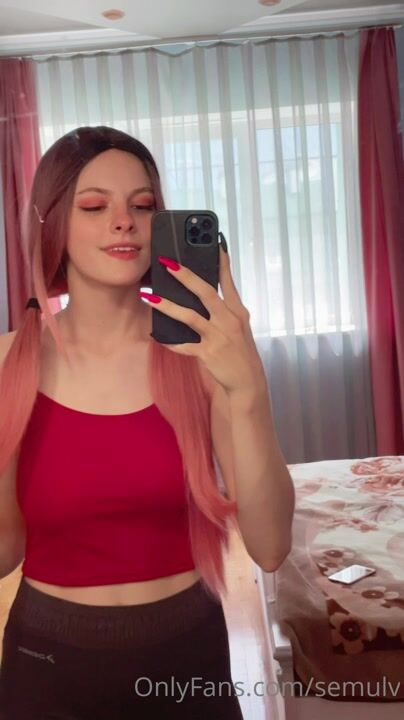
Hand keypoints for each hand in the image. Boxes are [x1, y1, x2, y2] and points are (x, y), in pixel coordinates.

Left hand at [138, 245, 265, 395]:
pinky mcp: (208, 353)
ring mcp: (218, 337)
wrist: (247, 381)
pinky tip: (156, 335)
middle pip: (205, 292)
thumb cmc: (241, 351)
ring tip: (149, 297)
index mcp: (237, 311)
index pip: (228, 281)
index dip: (221, 261)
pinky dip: (169, 341)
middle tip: (168, 263)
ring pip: (189, 316)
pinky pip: (183, 346)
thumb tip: (205, 293)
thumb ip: (225, 309)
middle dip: (185, 276)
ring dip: (167, 306)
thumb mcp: (240, 326)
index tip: (214, 242)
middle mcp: (229, 321)